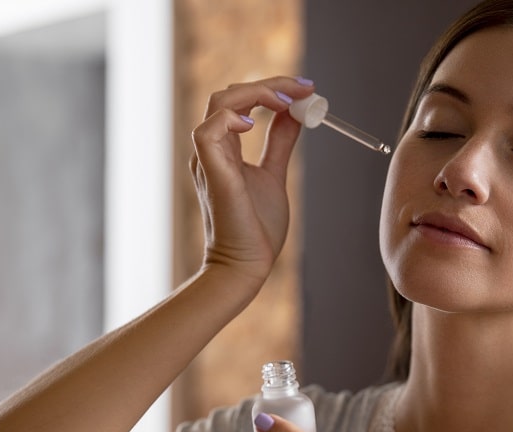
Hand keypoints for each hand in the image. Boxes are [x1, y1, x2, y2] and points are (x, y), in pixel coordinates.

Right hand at [189, 77, 314, 286]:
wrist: (247, 264)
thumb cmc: (257, 227)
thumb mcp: (274, 175)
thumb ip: (280, 144)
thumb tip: (294, 114)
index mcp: (224, 148)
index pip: (240, 101)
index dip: (272, 89)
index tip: (306, 88)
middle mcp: (212, 149)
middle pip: (230, 95)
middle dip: (270, 85)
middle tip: (305, 88)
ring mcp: (208, 160)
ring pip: (220, 104)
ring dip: (257, 94)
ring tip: (288, 101)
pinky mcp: (211, 173)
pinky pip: (206, 132)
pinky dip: (230, 119)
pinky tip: (256, 124)